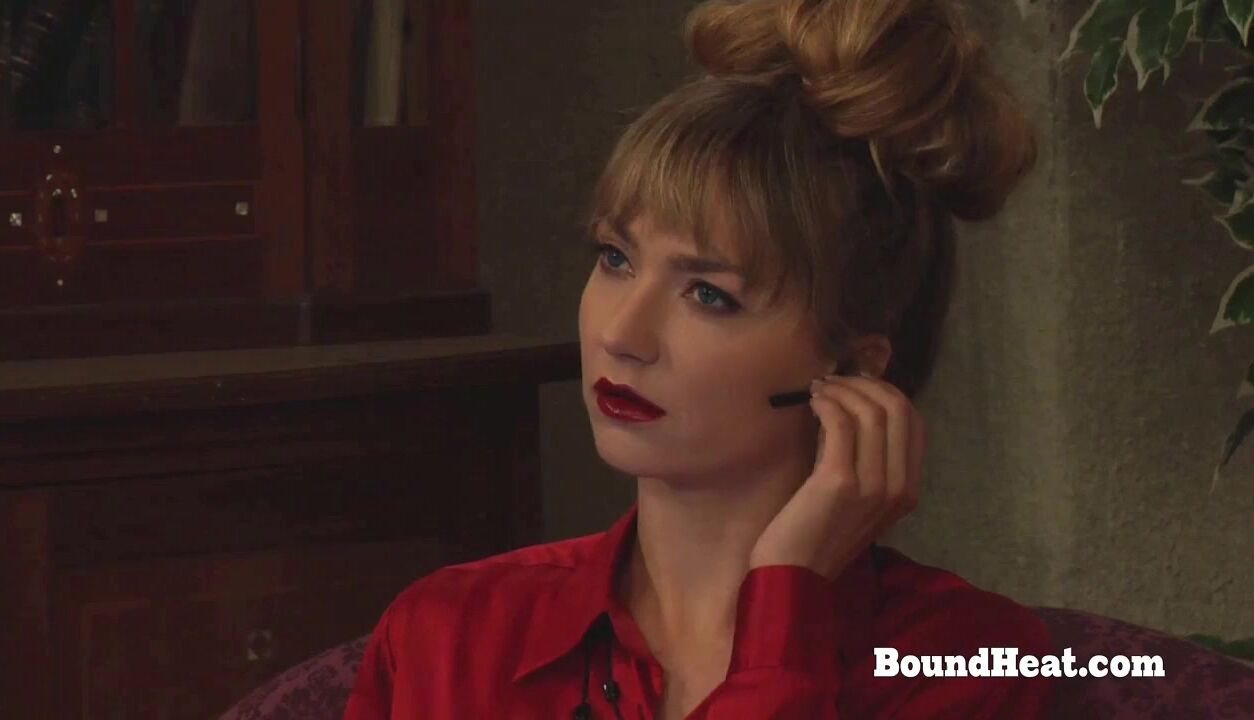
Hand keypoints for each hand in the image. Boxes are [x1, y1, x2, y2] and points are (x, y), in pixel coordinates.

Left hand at [748, 372, 926, 580]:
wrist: (792, 575)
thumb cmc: (816, 532)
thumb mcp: (857, 497)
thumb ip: (867, 460)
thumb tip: (855, 406)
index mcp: (909, 491)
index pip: (915, 422)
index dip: (886, 393)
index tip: (856, 386)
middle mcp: (899, 488)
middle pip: (898, 409)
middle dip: (864, 384)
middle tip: (833, 381)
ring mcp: (873, 486)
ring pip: (871, 411)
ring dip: (842, 390)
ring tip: (818, 390)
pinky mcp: (840, 482)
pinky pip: (842, 423)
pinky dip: (827, 403)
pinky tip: (812, 403)